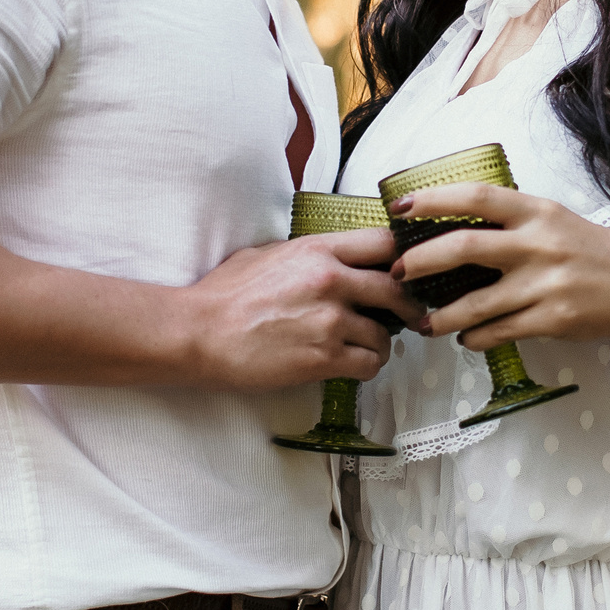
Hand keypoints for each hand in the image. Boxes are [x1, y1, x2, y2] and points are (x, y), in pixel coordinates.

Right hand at [179, 228, 423, 390]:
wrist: (199, 333)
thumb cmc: (223, 295)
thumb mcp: (267, 254)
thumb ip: (308, 254)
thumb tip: (331, 257)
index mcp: (317, 250)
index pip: (383, 243)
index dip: (402, 257)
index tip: (406, 270)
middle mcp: (330, 281)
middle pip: (397, 289)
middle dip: (408, 304)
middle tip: (410, 314)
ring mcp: (329, 321)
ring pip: (385, 333)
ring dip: (382, 342)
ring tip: (368, 346)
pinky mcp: (324, 358)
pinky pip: (369, 364)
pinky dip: (367, 366)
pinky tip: (353, 364)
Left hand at [387, 184, 609, 352]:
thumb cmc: (590, 250)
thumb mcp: (554, 220)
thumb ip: (510, 221)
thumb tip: (451, 229)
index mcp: (536, 211)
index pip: (476, 196)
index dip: (433, 200)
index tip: (400, 209)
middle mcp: (538, 243)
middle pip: (465, 247)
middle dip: (421, 261)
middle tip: (397, 272)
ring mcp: (545, 283)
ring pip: (476, 303)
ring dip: (443, 316)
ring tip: (425, 323)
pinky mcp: (553, 318)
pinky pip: (500, 331)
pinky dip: (476, 337)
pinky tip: (467, 338)